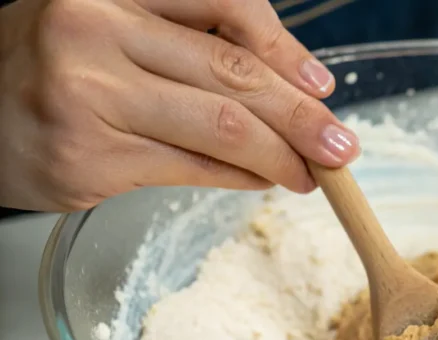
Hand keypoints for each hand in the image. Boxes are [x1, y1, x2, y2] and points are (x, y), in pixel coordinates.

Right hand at [0, 0, 359, 211]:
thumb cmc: (52, 63)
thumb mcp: (115, 24)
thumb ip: (192, 41)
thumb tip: (294, 87)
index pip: (226, 5)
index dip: (286, 49)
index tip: (321, 86)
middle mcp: (94, 34)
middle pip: (233, 74)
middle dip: (301, 115)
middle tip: (341, 144)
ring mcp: (88, 98)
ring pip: (220, 127)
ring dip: (281, 156)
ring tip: (314, 172)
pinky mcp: (88, 160)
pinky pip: (191, 169)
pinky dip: (240, 178)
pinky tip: (264, 181)